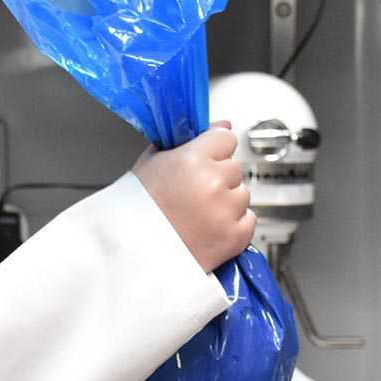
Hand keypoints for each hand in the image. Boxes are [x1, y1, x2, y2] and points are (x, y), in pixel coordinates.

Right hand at [134, 125, 254, 270]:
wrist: (131, 254)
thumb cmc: (135, 210)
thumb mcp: (151, 163)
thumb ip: (187, 140)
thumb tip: (221, 126)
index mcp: (193, 160)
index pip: (226, 138)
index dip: (215, 149)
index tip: (205, 159)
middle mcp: (213, 183)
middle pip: (234, 167)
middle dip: (219, 177)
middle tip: (193, 194)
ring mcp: (226, 211)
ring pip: (243, 194)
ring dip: (227, 201)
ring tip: (198, 214)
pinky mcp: (235, 237)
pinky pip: (248, 220)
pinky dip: (233, 224)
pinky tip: (208, 228)